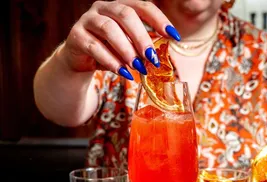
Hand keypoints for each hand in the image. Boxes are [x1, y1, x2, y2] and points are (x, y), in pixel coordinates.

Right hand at [62, 0, 180, 79]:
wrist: (80, 60)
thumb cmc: (108, 52)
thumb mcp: (127, 48)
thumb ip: (139, 48)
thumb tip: (159, 58)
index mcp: (119, 6)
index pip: (142, 6)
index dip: (159, 20)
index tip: (174, 36)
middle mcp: (103, 8)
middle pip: (125, 15)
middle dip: (142, 37)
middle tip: (152, 58)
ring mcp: (87, 20)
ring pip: (109, 30)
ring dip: (126, 50)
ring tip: (138, 67)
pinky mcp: (76, 36)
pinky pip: (95, 47)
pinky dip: (111, 62)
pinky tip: (123, 73)